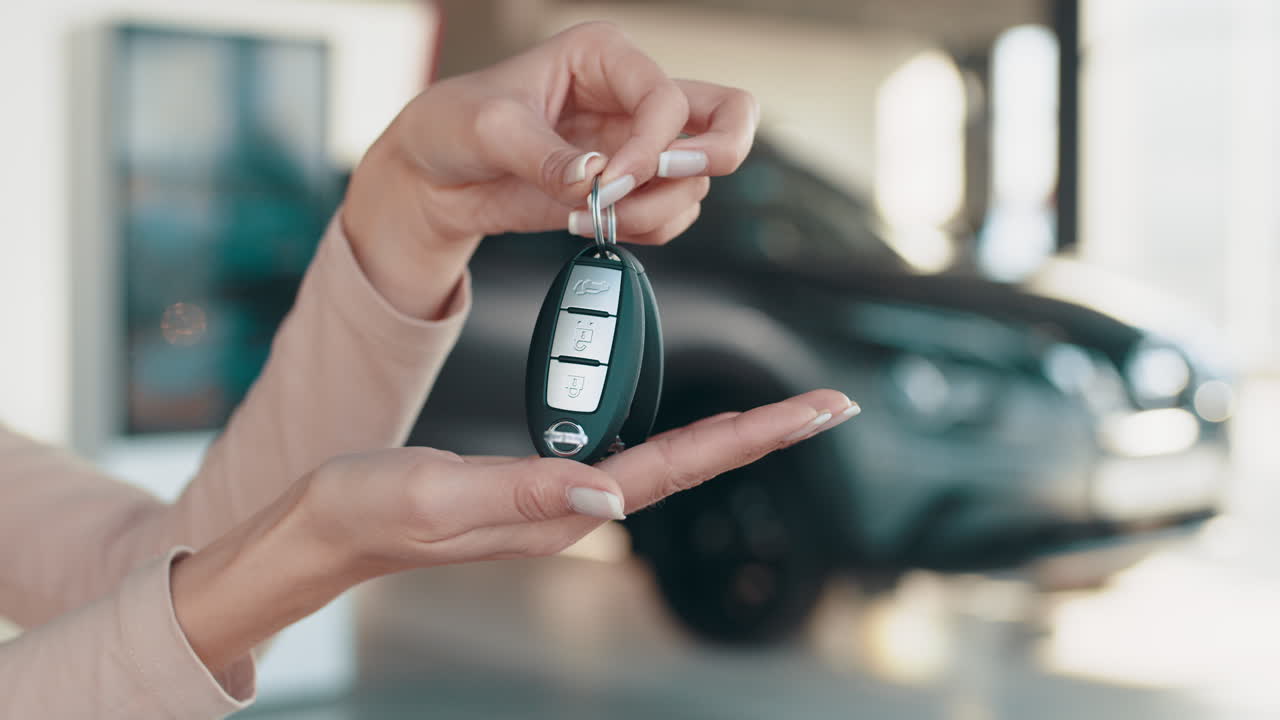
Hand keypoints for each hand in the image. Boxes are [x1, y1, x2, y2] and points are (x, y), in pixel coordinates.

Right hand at [171, 390, 857, 672]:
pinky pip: (625, 458)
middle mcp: (573, 509)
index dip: (750, 436)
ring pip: (664, 463)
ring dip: (727, 436)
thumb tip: (611, 488)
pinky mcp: (538, 488)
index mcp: (558, 508)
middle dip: (762, 434)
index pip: (674, 468)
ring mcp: (558, 501)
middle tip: (829, 405)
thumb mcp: (437, 493)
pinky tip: (689, 427)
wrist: (320, 531)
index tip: (816, 411)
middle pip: (689, 466)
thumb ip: (525, 489)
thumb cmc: (366, 509)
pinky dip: (674, 437)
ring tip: (780, 412)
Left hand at [342, 21, 758, 317]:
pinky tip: (588, 224)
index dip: (648, 147)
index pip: (666, 98)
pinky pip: (671, 217)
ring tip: (590, 215)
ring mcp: (635, 148)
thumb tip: (594, 178)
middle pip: (728, 115)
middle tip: (668, 180)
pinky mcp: (626, 192)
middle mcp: (631, 98)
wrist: (433, 179)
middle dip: (714, 156)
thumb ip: (544, 155)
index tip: (605, 182)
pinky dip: (643, 231)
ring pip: (695, 183)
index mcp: (604, 57)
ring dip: (654, 210)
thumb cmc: (453, 125)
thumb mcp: (489, 128)